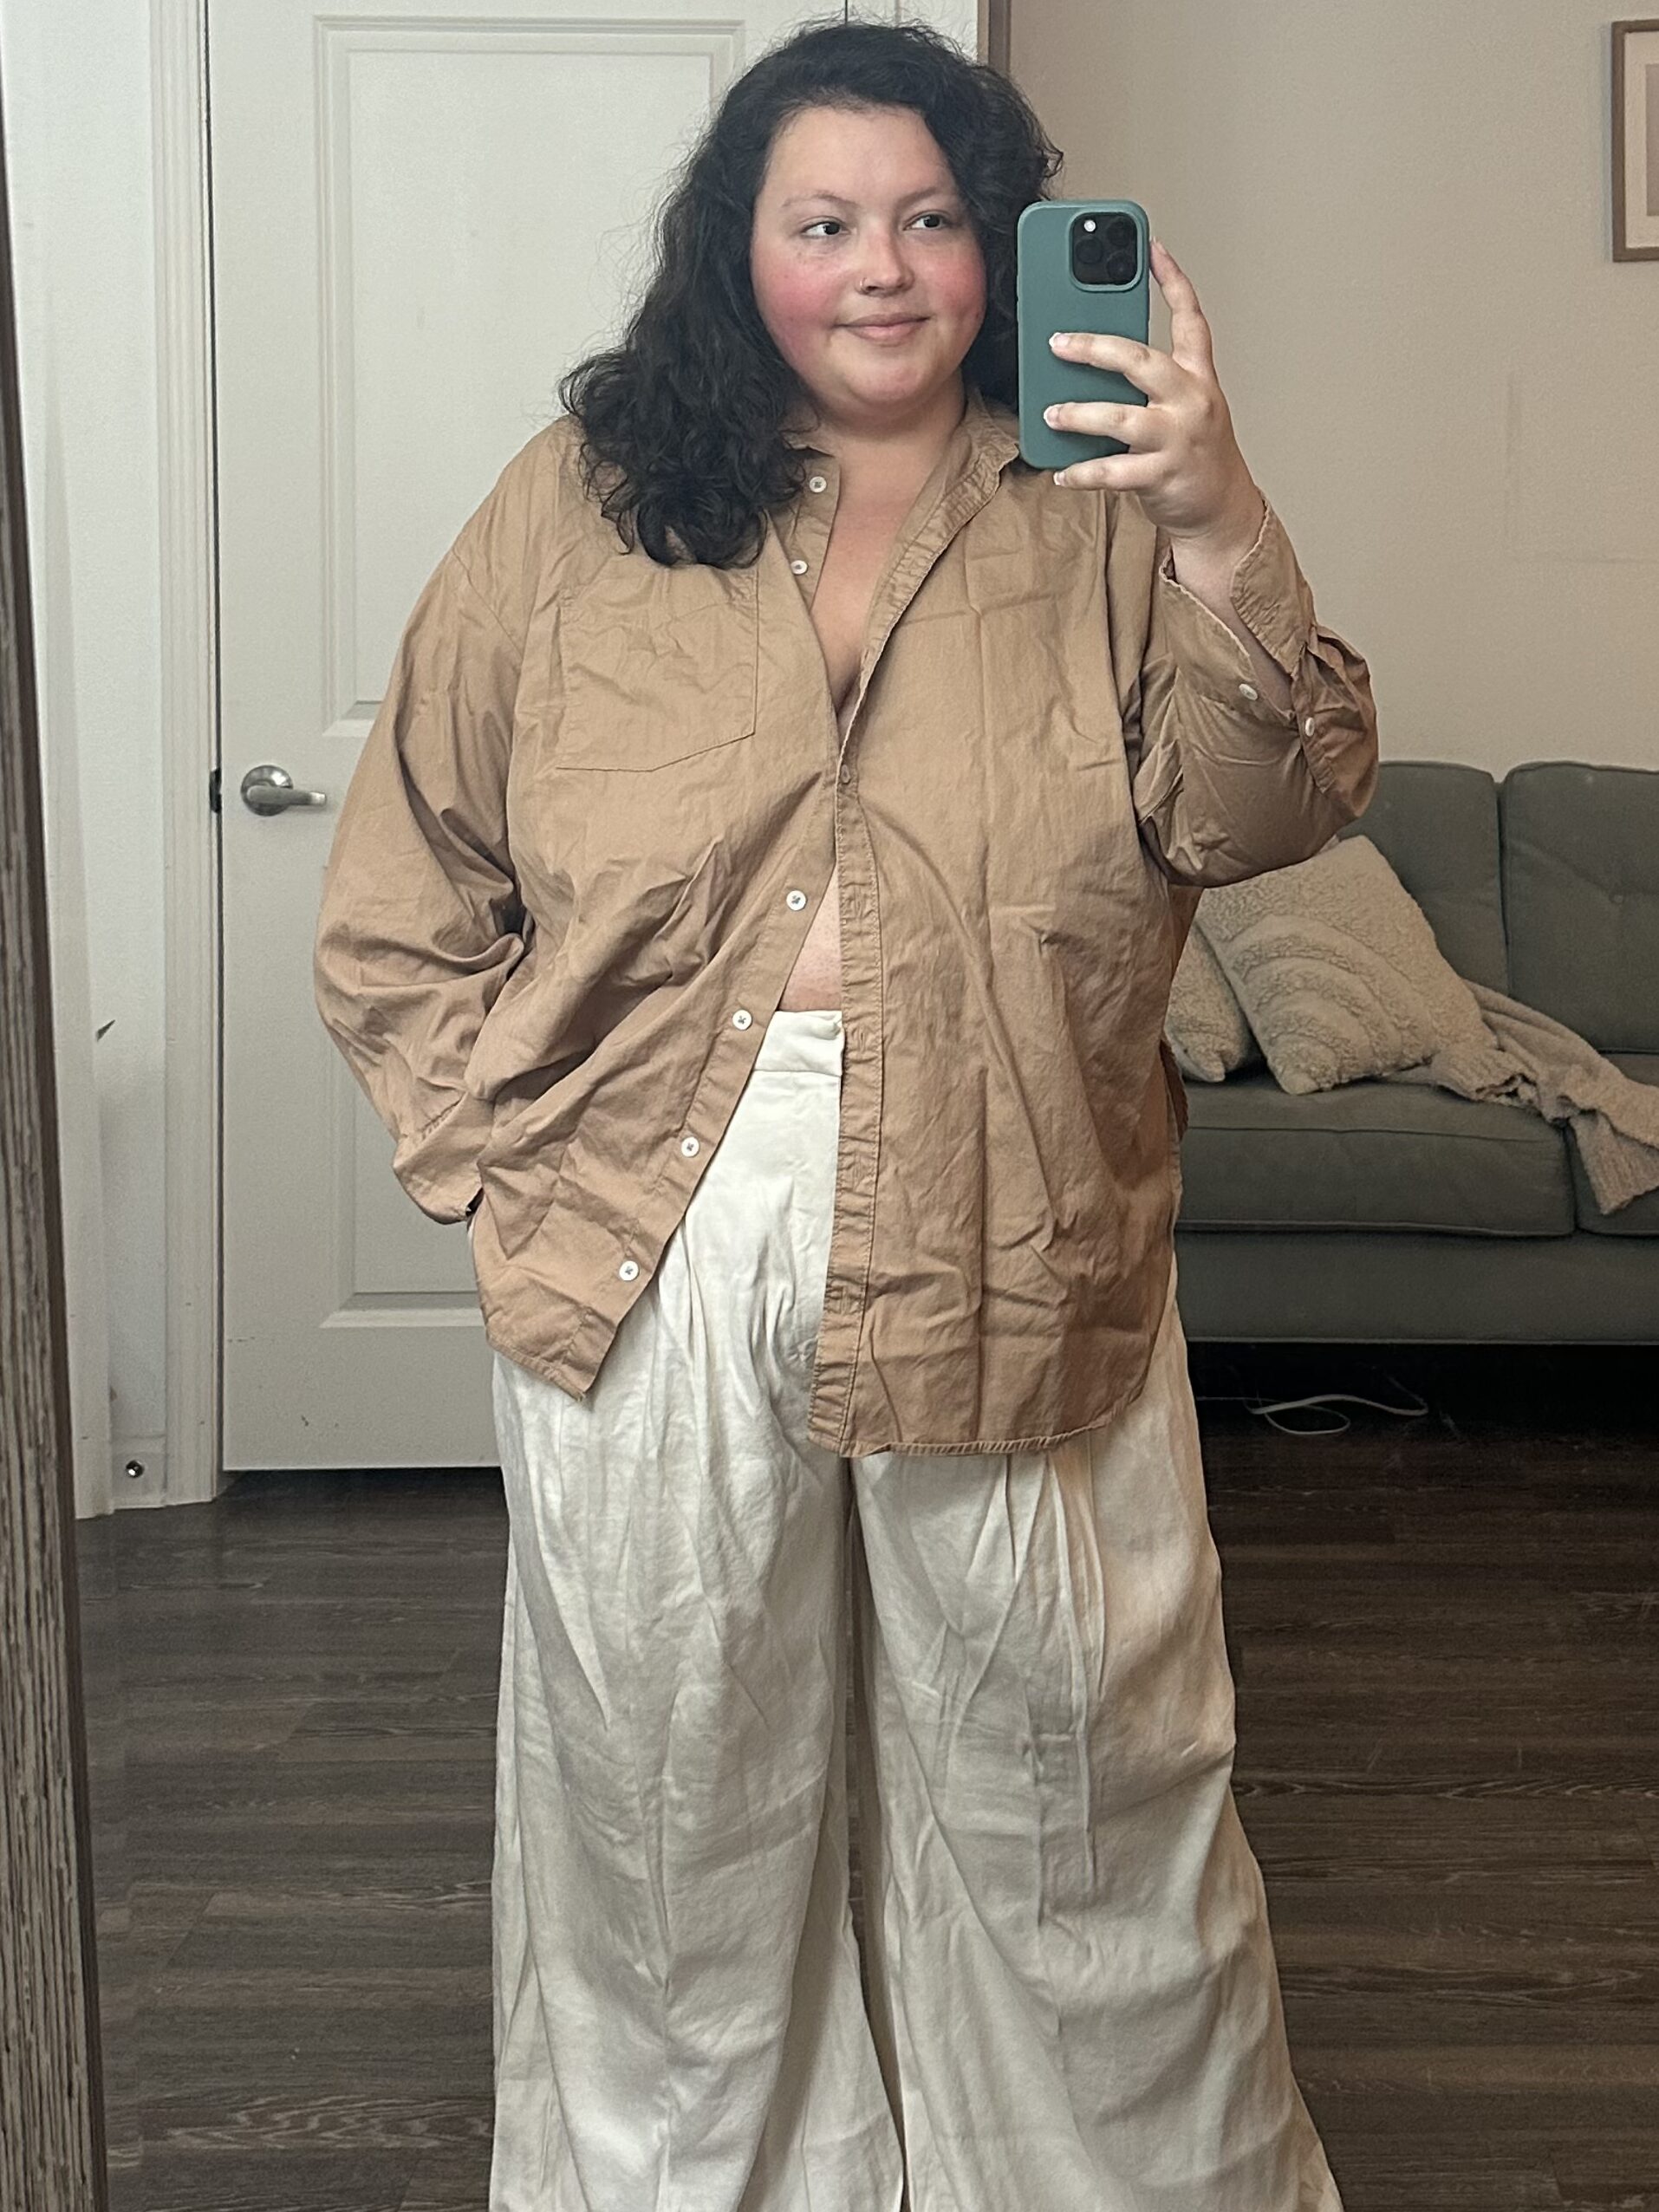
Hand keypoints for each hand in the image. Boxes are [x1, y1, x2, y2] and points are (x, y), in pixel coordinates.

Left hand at [1045, 239, 1263, 553]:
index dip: (1173, 280)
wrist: (1222, 509)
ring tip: (1052, 414)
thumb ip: (1146, 383)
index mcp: (1198, 377)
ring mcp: (1179, 438)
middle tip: (1058, 343)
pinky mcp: (1164, 476)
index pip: (1191, 319)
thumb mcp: (1183, 406)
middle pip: (1142, 361)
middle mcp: (1193, 401)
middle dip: (1096, 349)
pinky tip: (1063, 471)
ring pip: (1122, 417)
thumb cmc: (1194, 453)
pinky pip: (1114, 471)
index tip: (1152, 248)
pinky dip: (1083, 472)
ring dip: (1080, 414)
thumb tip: (1090, 362)